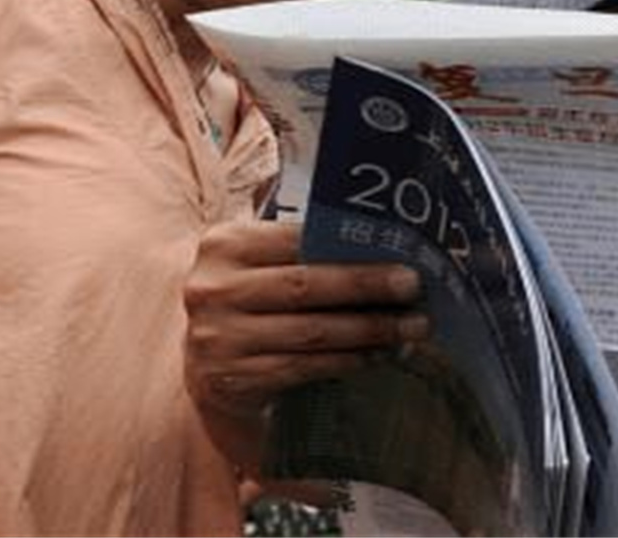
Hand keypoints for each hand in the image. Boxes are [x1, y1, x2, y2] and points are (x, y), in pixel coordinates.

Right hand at [183, 219, 427, 465]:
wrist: (203, 363)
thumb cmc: (249, 299)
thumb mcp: (256, 262)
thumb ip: (299, 244)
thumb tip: (380, 239)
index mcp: (224, 245)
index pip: (295, 239)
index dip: (349, 247)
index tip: (399, 253)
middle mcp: (215, 289)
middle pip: (305, 286)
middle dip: (367, 287)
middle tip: (414, 288)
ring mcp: (220, 337)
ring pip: (310, 332)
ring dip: (369, 330)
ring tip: (412, 327)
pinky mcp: (232, 378)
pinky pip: (304, 367)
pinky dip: (348, 360)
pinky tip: (378, 354)